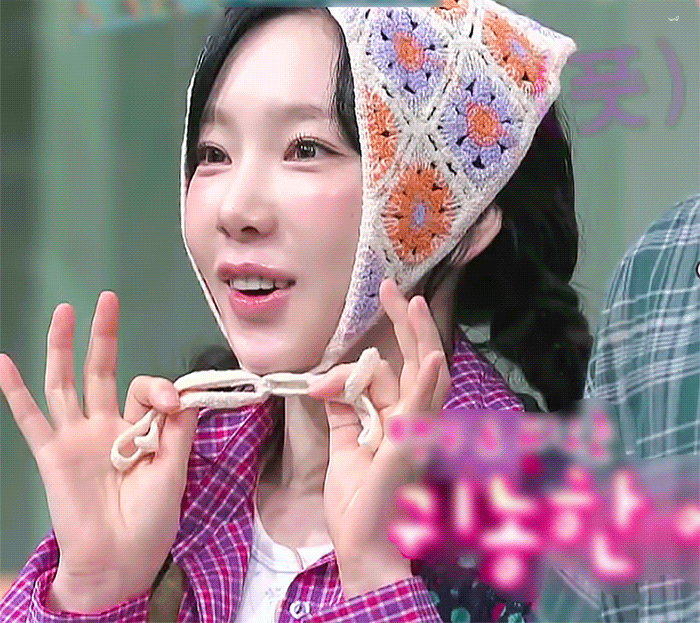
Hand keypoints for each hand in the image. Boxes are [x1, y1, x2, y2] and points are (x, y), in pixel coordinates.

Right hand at [0, 292, 198, 612]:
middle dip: (105, 336)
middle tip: (108, 299)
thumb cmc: (151, 520)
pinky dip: (15, 392)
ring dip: (63, 347)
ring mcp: (76, 437)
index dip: (159, 387)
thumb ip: (177, 432)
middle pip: (103, 371)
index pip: (146, 390)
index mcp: (139, 430)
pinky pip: (30, 419)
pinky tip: (4, 362)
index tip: (172, 401)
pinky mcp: (52, 454)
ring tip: (65, 311)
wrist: (119, 559)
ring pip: (66, 383)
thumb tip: (186, 392)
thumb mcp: (174, 471)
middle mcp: (106, 426)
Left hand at [308, 279, 450, 597]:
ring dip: (419, 339)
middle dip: (406, 324)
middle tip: (392, 289)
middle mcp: (415, 421)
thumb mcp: (346, 447)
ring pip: (427, 377)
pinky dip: (425, 384)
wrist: (363, 547)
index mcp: (400, 419)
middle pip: (418, 362)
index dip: (373, 350)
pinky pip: (421, 413)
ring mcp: (416, 434)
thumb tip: (328, 381)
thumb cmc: (358, 502)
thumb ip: (343, 411)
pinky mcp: (408, 450)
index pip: (391, 372)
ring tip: (410, 304)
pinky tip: (430, 358)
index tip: (353, 336)